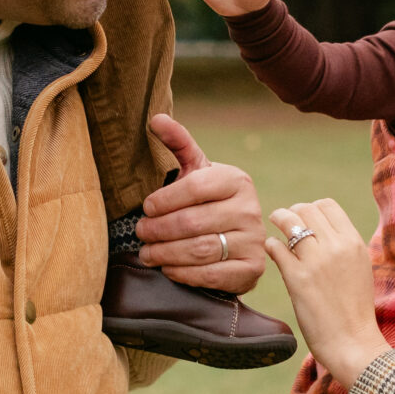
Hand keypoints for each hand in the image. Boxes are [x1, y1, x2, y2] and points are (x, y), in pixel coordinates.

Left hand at [133, 113, 267, 294]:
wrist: (235, 239)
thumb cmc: (207, 200)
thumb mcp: (196, 171)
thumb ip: (179, 143)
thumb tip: (156, 119)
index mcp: (237, 179)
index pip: (196, 186)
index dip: (165, 199)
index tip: (145, 207)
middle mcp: (251, 208)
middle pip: (193, 221)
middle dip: (159, 229)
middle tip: (141, 232)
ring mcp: (254, 240)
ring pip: (200, 249)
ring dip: (166, 253)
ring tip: (147, 252)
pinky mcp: (252, 269)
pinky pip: (213, 275)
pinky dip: (184, 273)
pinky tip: (167, 269)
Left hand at [265, 199, 390, 385]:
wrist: (353, 342)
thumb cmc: (356, 310)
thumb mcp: (360, 269)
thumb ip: (343, 248)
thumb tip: (321, 231)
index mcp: (354, 243)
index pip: (327, 205)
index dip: (312, 209)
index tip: (304, 218)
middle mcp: (336, 247)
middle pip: (306, 210)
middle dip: (293, 212)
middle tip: (285, 220)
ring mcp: (316, 262)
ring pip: (290, 222)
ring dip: (279, 221)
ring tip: (274, 227)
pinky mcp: (297, 279)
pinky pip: (277, 247)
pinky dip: (271, 245)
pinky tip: (272, 251)